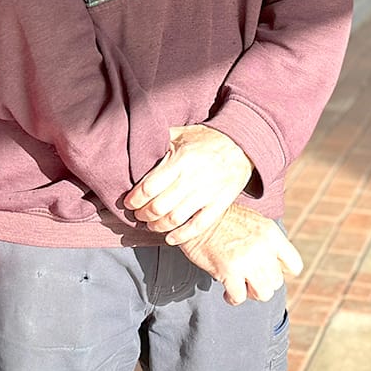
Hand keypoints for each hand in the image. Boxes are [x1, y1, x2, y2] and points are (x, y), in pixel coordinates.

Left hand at [124, 125, 254, 244]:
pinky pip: (198, 226)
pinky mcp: (220, 203)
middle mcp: (192, 178)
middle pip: (158, 207)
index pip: (148, 188)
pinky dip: (181, 236)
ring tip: (152, 224)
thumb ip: (159, 139)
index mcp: (180, 160)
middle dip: (142, 214)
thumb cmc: (208, 138)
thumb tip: (136, 143)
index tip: (128, 202)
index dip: (134, 199)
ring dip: (157, 226)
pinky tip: (170, 237)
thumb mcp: (182, 132)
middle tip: (138, 214)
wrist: (242, 144)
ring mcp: (207, 193)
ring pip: (174, 219)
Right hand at [177, 205, 302, 304]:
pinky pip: (239, 297)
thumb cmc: (223, 220)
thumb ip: (267, 241)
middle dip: (263, 283)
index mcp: (271, 233)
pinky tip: (227, 291)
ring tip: (241, 285)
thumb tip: (275, 264)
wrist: (195, 216)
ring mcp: (247, 260)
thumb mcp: (254, 222)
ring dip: (251, 293)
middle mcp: (263, 247)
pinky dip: (233, 298)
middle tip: (249, 278)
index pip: (294, 265)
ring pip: (263, 294)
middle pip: (276, 282)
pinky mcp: (229, 271)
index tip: (268, 270)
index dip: (282, 272)